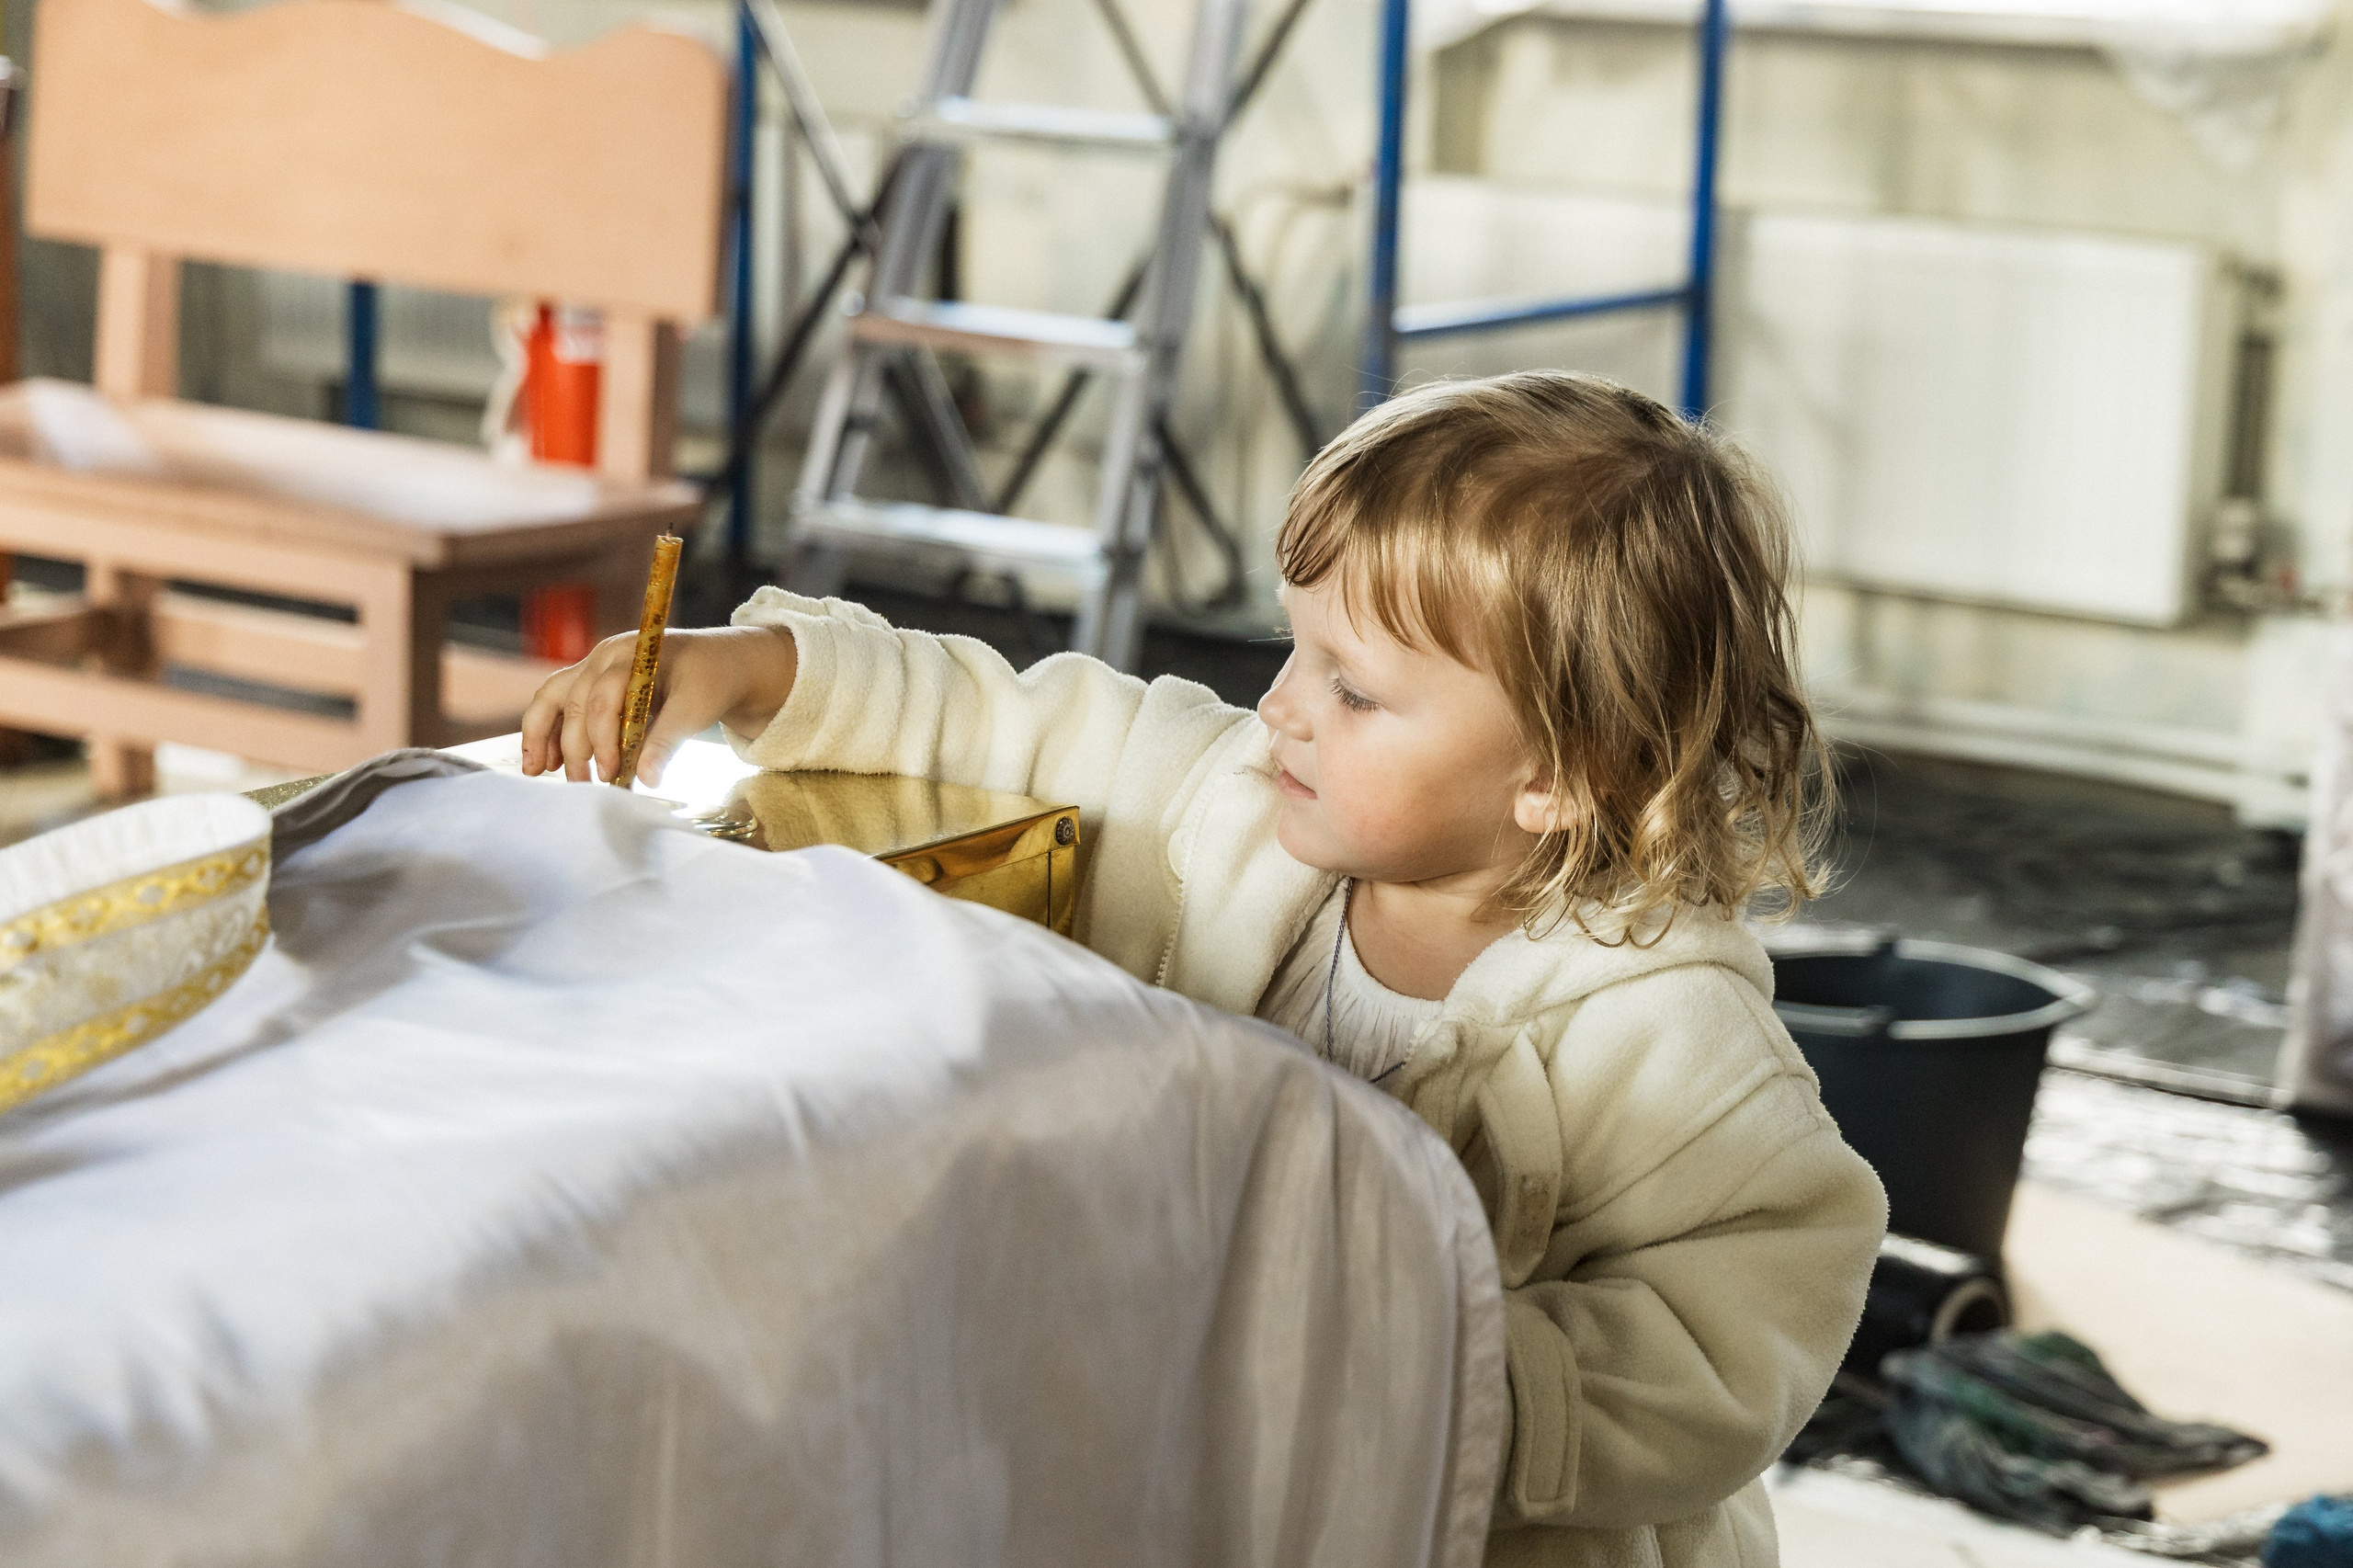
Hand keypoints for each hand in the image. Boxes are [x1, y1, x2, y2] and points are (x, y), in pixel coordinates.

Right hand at [519, 625, 797, 786]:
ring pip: (553, 697)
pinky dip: (550, 731)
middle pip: (574, 700)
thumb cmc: (711, 680)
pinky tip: (548, 763)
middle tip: (583, 785)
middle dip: (574, 746)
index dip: (602, 738)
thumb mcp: (698, 709)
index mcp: (633, 655)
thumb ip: (668, 741)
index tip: (610, 771)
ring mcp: (596, 667)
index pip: (604, 697)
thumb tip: (647, 779)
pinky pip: (560, 703)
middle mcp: (606, 657)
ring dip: (542, 735)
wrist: (721, 662)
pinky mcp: (594, 683)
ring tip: (537, 772)